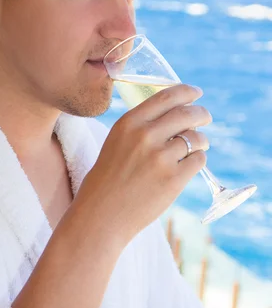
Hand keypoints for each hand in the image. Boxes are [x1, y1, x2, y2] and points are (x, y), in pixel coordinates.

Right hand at [74, 84, 210, 248]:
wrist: (101, 214)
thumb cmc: (107, 179)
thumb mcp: (116, 142)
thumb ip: (141, 127)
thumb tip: (176, 115)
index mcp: (129, 123)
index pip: (166, 97)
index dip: (186, 92)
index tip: (196, 93)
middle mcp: (145, 136)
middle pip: (186, 114)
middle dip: (201, 114)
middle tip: (205, 117)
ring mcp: (161, 158)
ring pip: (196, 138)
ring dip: (200, 140)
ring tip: (197, 146)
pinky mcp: (174, 180)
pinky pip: (198, 160)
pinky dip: (197, 160)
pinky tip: (188, 165)